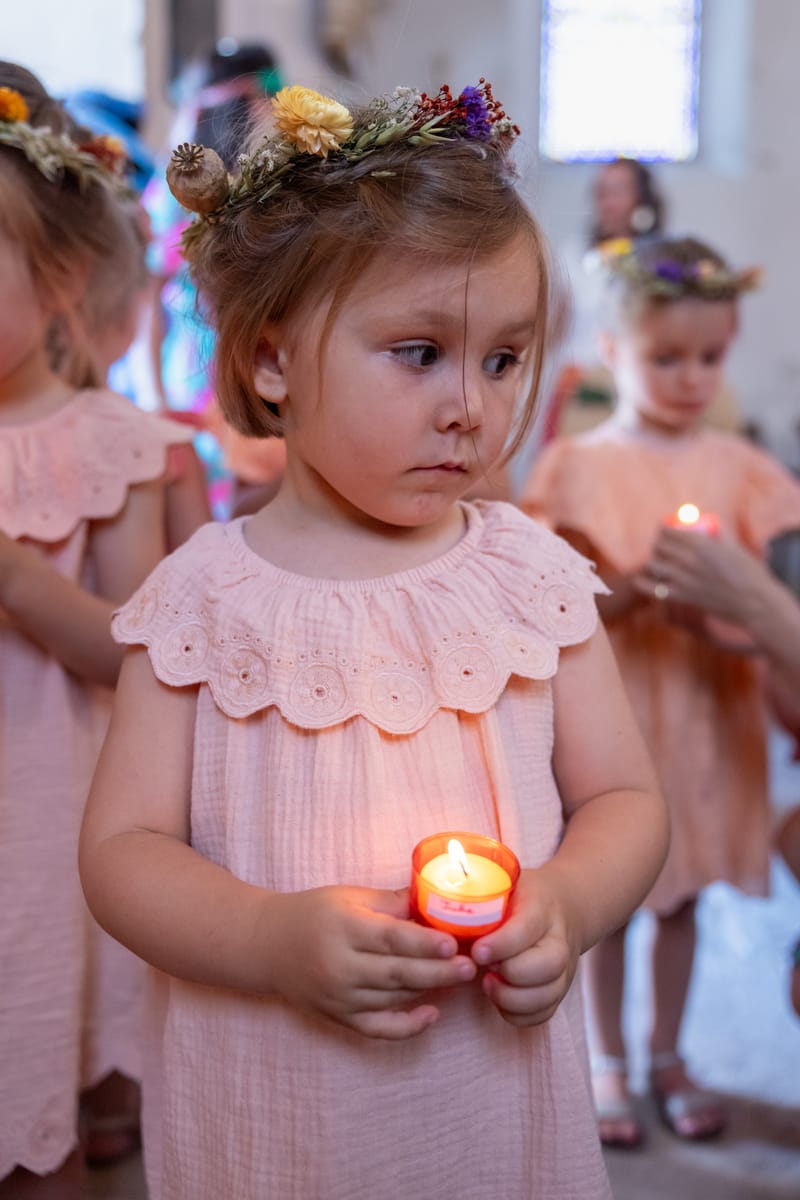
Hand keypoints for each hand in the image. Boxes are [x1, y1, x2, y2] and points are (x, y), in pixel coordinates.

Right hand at [262, 884, 476, 1039]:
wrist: (266, 945)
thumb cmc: (313, 913)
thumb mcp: (348, 896)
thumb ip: (390, 902)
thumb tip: (434, 901)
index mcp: (343, 929)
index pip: (390, 939)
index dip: (424, 943)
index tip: (453, 943)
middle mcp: (340, 966)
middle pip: (397, 973)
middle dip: (438, 971)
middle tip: (470, 966)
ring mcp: (339, 997)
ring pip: (393, 998)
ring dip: (429, 989)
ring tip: (460, 978)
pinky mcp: (339, 1017)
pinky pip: (378, 1029)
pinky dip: (407, 1026)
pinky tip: (432, 1014)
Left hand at [470, 868, 580, 1025]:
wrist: (564, 907)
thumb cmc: (523, 897)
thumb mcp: (505, 886)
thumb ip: (480, 900)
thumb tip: (435, 915)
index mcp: (542, 907)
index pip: (526, 929)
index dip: (500, 945)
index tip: (476, 952)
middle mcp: (559, 940)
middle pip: (546, 966)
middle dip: (510, 975)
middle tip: (483, 968)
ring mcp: (564, 969)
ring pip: (546, 995)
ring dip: (511, 998)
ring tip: (488, 984)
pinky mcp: (560, 991)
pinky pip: (543, 1014)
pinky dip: (518, 1014)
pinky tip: (500, 999)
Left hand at [634, 527, 760, 620]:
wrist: (753, 601)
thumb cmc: (748, 572)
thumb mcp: (734, 545)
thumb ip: (719, 532)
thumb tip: (711, 521)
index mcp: (700, 542)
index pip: (667, 531)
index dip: (662, 530)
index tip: (664, 532)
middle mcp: (687, 559)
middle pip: (658, 546)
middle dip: (657, 545)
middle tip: (661, 548)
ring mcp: (682, 578)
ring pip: (653, 565)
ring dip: (652, 563)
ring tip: (656, 564)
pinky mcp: (681, 596)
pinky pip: (652, 589)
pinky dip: (643, 584)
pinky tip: (640, 581)